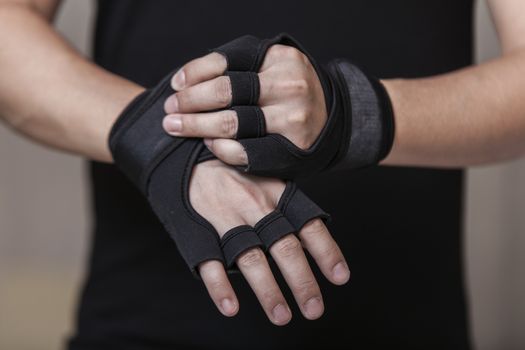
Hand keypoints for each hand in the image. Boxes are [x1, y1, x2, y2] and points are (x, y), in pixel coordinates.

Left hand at [163, 45, 326, 164]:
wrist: (331, 119)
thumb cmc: (288, 92)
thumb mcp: (271, 68)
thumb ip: (237, 67)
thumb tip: (187, 80)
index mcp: (279, 58)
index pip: (226, 61)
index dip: (194, 73)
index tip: (175, 86)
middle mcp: (288, 83)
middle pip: (224, 91)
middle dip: (188, 101)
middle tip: (169, 110)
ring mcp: (292, 116)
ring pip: (231, 122)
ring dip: (196, 126)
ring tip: (176, 127)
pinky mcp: (291, 147)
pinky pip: (245, 151)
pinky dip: (221, 148)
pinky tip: (209, 144)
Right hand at [191, 160, 349, 324]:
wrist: (189, 163)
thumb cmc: (237, 176)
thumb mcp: (269, 181)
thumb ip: (289, 210)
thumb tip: (315, 239)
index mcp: (277, 195)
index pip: (308, 225)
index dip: (326, 252)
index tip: (340, 278)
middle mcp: (255, 207)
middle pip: (284, 246)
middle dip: (301, 281)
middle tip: (314, 309)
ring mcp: (227, 219)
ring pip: (251, 258)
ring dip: (268, 290)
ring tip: (281, 316)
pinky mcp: (200, 232)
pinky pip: (210, 262)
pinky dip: (220, 287)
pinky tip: (231, 307)